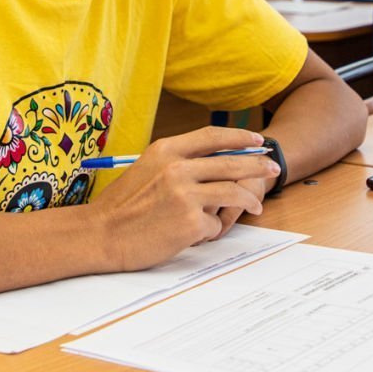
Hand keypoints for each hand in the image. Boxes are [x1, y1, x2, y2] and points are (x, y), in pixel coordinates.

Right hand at [91, 127, 278, 270]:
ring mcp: (185, 195)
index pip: (213, 136)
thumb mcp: (146, 169)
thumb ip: (176, 162)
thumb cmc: (121, 206)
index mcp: (166, 150)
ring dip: (249, 199)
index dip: (240, 137)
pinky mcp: (190, 223)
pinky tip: (194, 235)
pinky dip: (209, 232)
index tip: (258, 141)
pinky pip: (214, 225)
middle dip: (257, 165)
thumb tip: (212, 162)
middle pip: (231, 162)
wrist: (100, 235)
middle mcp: (178, 168)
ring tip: (256, 205)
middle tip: (272, 168)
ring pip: (232, 192)